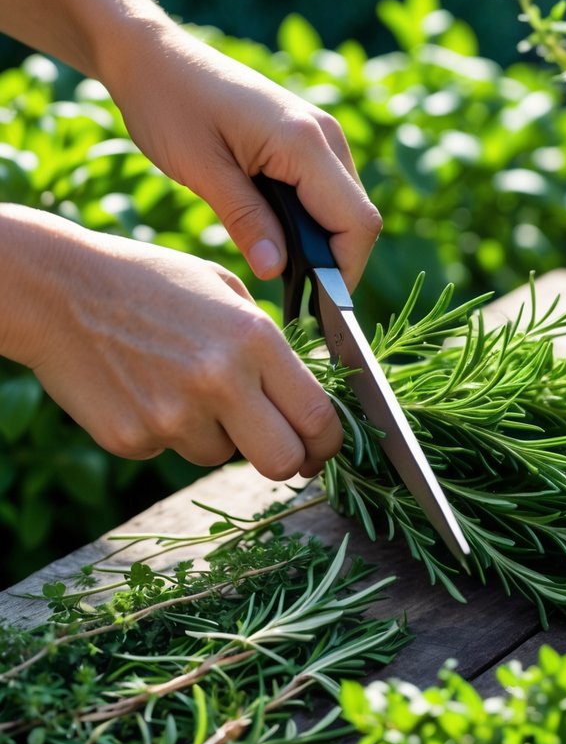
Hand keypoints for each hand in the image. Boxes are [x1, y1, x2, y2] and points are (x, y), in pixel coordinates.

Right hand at [1, 207, 341, 477]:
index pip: (316, 415)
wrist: (59, 290)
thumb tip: (304, 394)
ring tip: (180, 382)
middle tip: (279, 449)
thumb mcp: (223, 290)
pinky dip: (166, 430)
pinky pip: (171, 449)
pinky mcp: (133, 439)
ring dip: (215, 433)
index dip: (328, 441)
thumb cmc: (150, 282)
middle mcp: (220, 382)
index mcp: (253, 340)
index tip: (324, 447)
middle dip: (289, 461)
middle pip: (282, 461)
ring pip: (221, 455)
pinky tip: (144, 386)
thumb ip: (268, 343)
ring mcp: (173, 416)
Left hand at [103, 20, 381, 289]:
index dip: (343, 272)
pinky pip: (326, 191)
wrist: (150, 54)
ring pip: (344, 207)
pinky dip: (310, 222)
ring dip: (320, 243)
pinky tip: (272, 236)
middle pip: (357, 218)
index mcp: (304, 141)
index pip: (356, 223)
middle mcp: (324, 134)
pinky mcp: (305, 137)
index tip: (311, 307)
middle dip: (333, 263)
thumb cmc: (167, 104)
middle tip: (289, 298)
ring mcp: (319, 133)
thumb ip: (245, 220)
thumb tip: (279, 272)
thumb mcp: (200, 170)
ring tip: (275, 267)